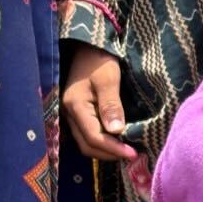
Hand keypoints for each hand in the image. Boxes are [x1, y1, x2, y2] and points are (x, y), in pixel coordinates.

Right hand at [62, 45, 135, 160]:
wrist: (86, 47)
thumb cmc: (98, 60)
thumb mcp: (108, 79)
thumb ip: (111, 105)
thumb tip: (116, 131)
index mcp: (75, 106)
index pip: (94, 137)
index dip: (113, 149)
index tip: (133, 154)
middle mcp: (69, 114)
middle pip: (87, 145)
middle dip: (109, 154)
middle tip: (132, 155)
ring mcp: (71, 115)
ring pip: (86, 142)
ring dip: (106, 150)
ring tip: (127, 150)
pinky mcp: (77, 113)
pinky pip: (87, 134)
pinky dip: (102, 142)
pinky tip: (117, 140)